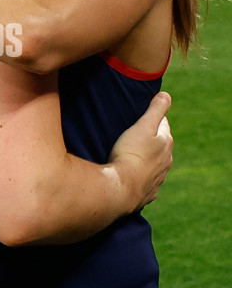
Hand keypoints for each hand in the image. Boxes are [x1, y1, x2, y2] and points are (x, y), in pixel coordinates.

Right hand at [109, 91, 172, 211]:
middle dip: (148, 139)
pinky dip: (141, 175)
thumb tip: (166, 95)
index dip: (151, 119)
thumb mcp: (143, 126)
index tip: (139, 118)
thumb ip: (156, 109)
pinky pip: (146, 180)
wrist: (121, 188)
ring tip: (128, 155)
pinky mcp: (149, 192)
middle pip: (159, 144)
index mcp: (166, 142)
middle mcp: (166, 160)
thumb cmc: (130, 153)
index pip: (162, 123)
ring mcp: (159, 177)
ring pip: (154, 162)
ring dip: (145, 158)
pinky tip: (130, 174)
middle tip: (130, 135)